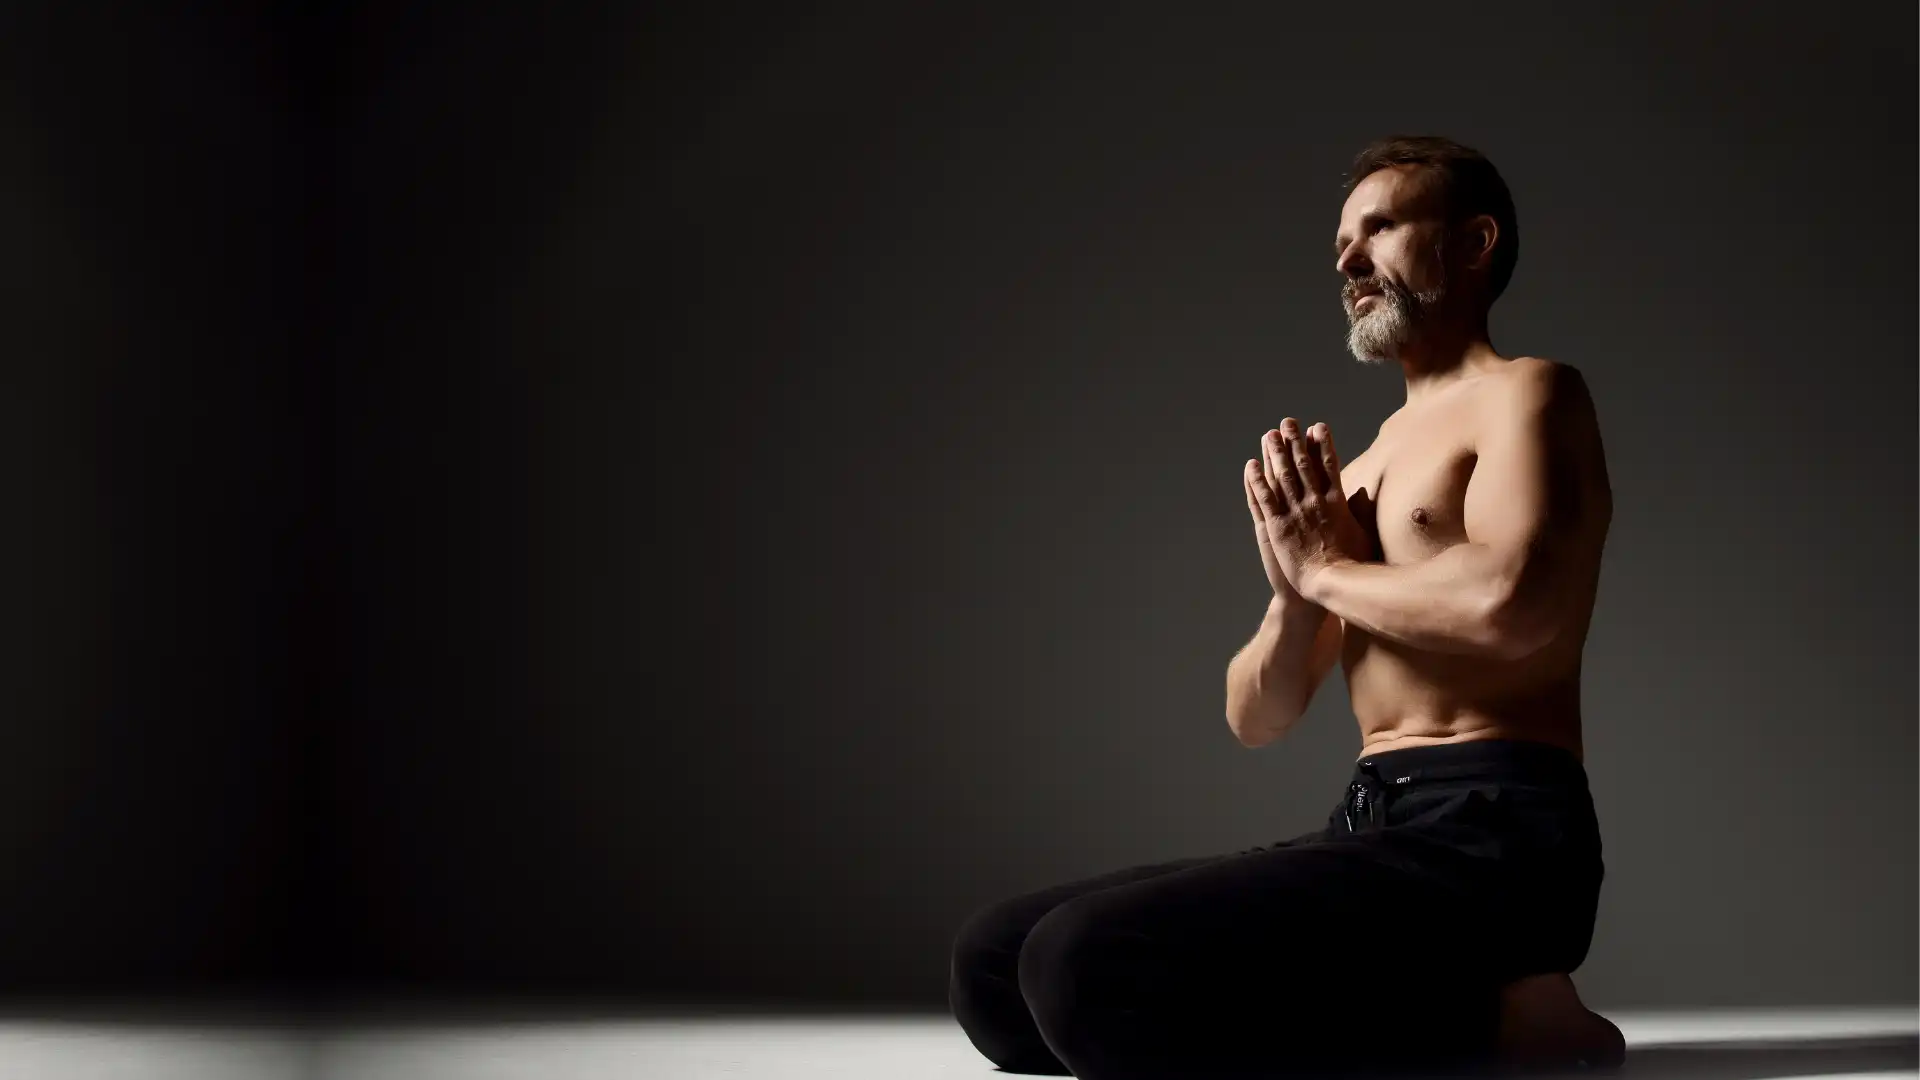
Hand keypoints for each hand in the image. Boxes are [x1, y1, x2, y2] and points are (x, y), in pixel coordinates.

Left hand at [1243, 418, 1371, 599]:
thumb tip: (1364, 492)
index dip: (1322, 444)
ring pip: (1282, 476)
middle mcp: (1314, 502)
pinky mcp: (1277, 526)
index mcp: (1336, 502)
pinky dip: (1256, 480)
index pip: (1329, 465)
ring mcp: (1294, 513)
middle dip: (1294, 441)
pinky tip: (1251, 465)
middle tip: (1287, 422)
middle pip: (1302, 465)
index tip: (1317, 427)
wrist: (1332, 584)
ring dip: (1274, 453)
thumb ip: (1361, 511)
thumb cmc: (1353, 565)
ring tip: (1268, 435)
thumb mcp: (1364, 533)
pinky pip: (1264, 498)